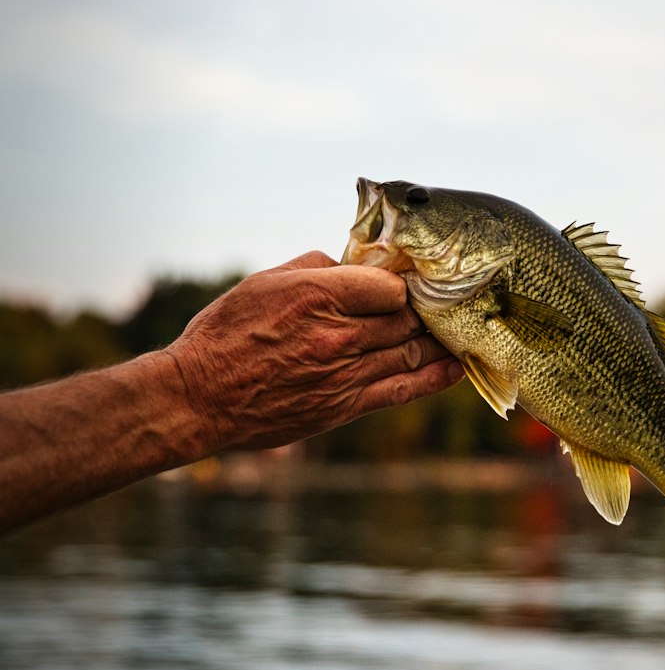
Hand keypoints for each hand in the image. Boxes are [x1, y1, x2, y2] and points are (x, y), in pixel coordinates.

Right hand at [165, 251, 462, 453]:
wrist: (200, 397)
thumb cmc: (225, 334)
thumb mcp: (263, 282)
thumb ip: (314, 266)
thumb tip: (351, 263)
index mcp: (317, 295)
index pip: (389, 284)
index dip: (404, 281)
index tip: (411, 279)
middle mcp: (338, 334)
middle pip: (406, 317)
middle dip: (427, 308)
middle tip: (445, 301)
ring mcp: (345, 373)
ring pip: (411, 350)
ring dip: (438, 339)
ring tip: (459, 328)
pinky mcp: (345, 406)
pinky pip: (403, 389)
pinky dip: (435, 377)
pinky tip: (456, 365)